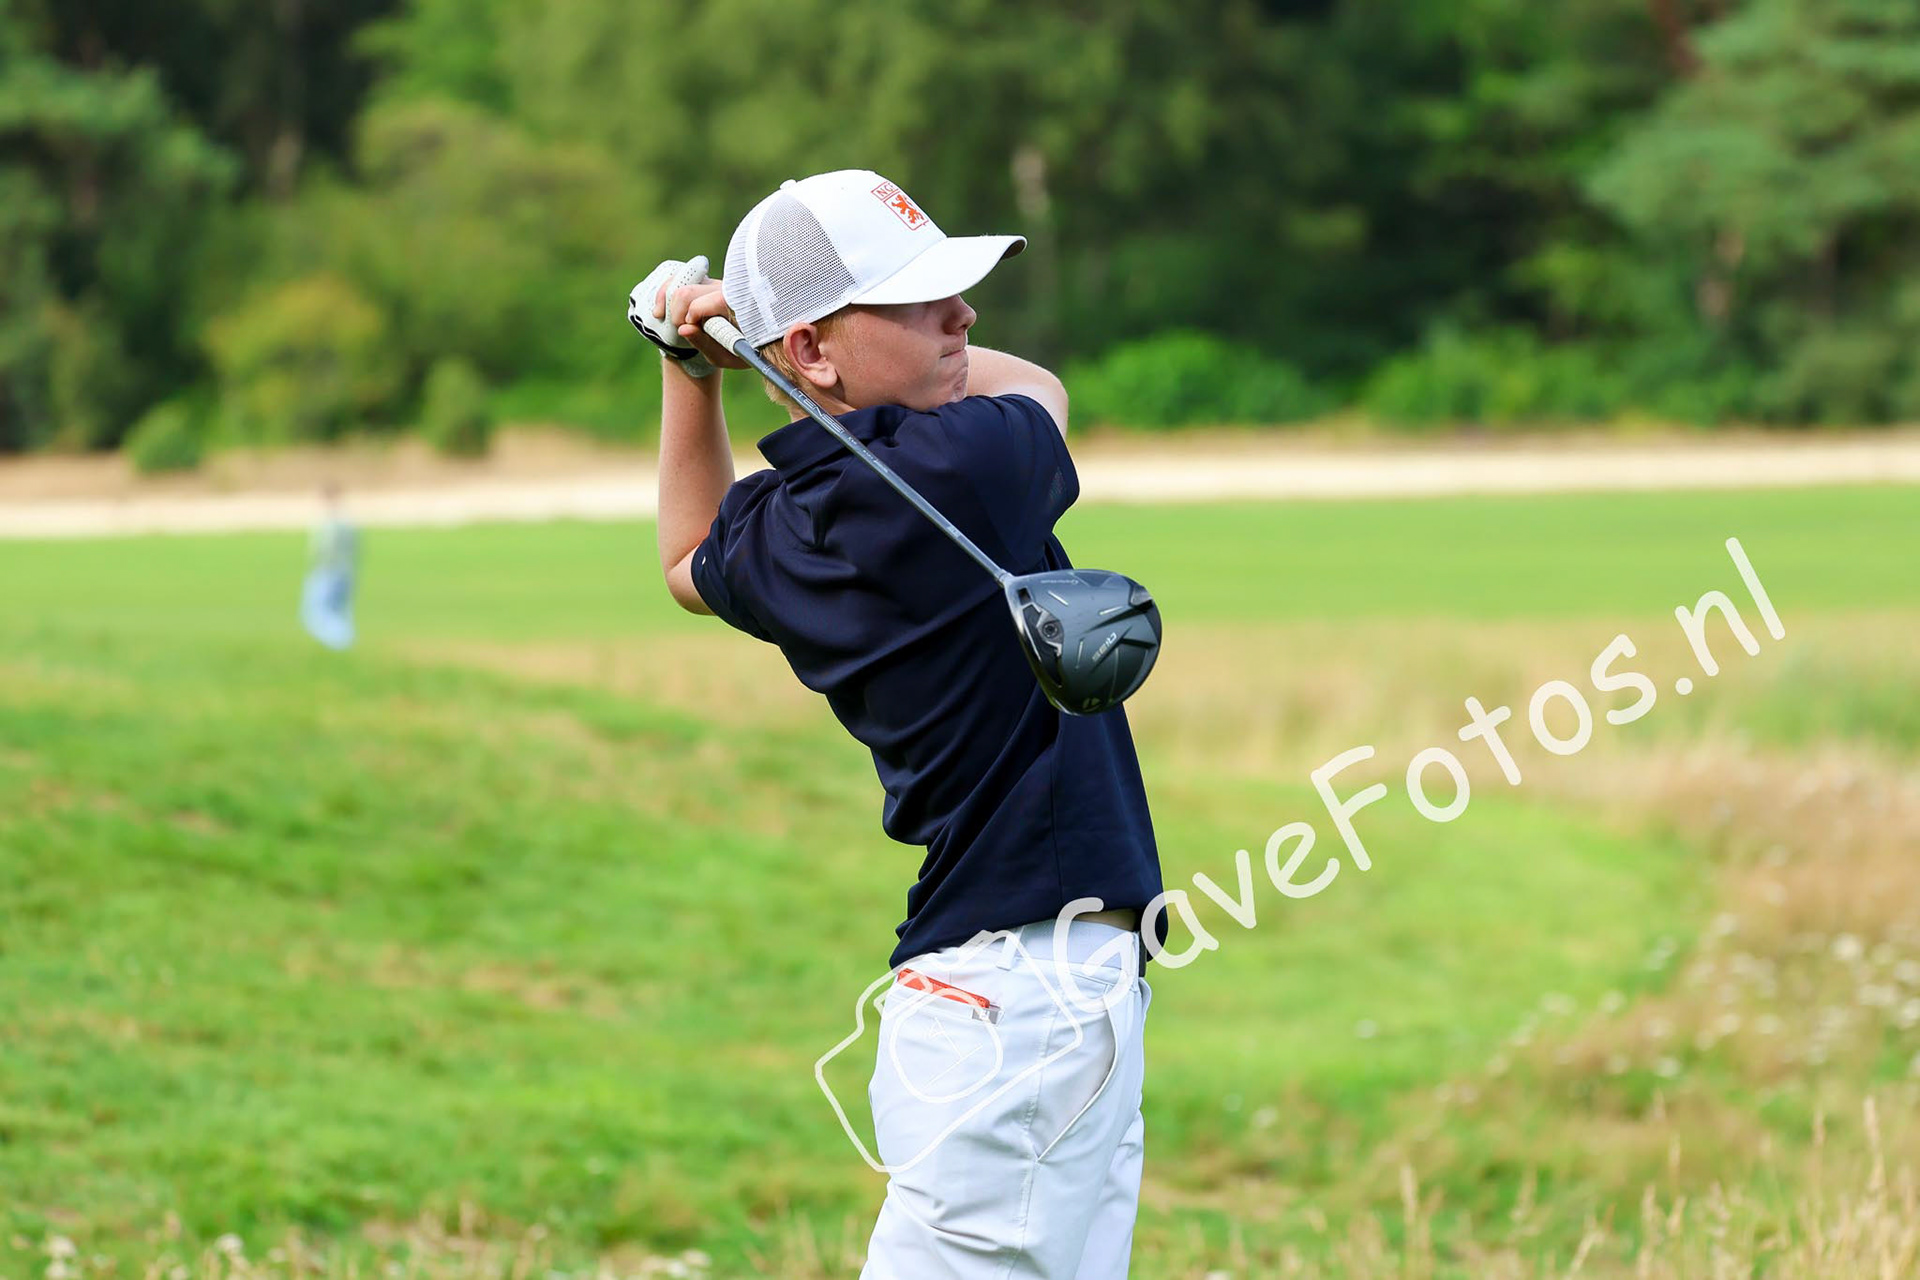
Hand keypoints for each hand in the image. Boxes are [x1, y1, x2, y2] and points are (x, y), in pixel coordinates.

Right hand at [627, 256, 746, 376]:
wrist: (750, 341)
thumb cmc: (740, 351)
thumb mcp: (726, 355)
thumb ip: (705, 343)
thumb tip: (683, 329)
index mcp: (736, 305)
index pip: (705, 302)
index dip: (690, 317)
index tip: (688, 330)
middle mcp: (724, 288)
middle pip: (688, 291)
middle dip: (677, 312)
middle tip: (679, 329)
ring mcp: (713, 283)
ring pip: (680, 281)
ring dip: (667, 301)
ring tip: (661, 317)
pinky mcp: (702, 282)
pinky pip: (678, 279)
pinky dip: (665, 293)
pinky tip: (659, 311)